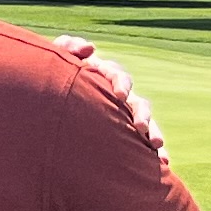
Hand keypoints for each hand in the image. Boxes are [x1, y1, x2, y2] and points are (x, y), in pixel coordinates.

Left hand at [48, 34, 166, 159]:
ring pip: (145, 123)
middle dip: (143, 115)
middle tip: (141, 128)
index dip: (121, 85)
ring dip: (154, 132)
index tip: (120, 96)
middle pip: (138, 102)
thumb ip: (68, 48)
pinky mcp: (123, 133)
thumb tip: (91, 48)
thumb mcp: (56, 58)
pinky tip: (164, 163)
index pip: (118, 77)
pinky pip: (142, 143)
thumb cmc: (53, 76)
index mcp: (104, 77)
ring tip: (157, 147)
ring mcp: (123, 115)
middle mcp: (119, 97)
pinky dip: (154, 152)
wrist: (47, 100)